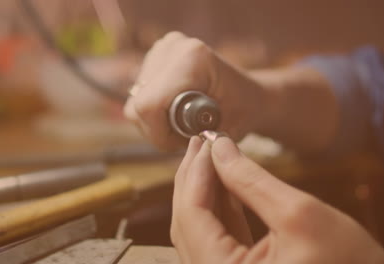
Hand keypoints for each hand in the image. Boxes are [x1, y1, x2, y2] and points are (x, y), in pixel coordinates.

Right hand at [124, 32, 273, 149]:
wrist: (248, 95)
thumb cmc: (242, 113)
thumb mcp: (225, 132)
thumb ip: (196, 140)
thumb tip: (170, 145)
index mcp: (193, 59)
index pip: (149, 105)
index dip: (159, 134)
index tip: (181, 143)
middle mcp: (173, 46)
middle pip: (138, 104)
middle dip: (157, 129)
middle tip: (184, 135)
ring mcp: (162, 48)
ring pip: (135, 102)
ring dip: (154, 122)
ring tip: (182, 124)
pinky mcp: (155, 55)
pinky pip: (138, 95)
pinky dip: (153, 110)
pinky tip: (174, 111)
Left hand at [171, 136, 383, 263]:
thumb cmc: (349, 263)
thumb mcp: (299, 213)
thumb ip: (251, 179)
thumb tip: (219, 148)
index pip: (192, 218)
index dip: (195, 174)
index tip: (204, 141)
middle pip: (189, 224)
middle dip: (194, 179)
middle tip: (201, 144)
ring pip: (200, 229)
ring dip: (204, 191)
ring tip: (210, 157)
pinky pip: (216, 238)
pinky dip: (219, 208)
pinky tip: (223, 181)